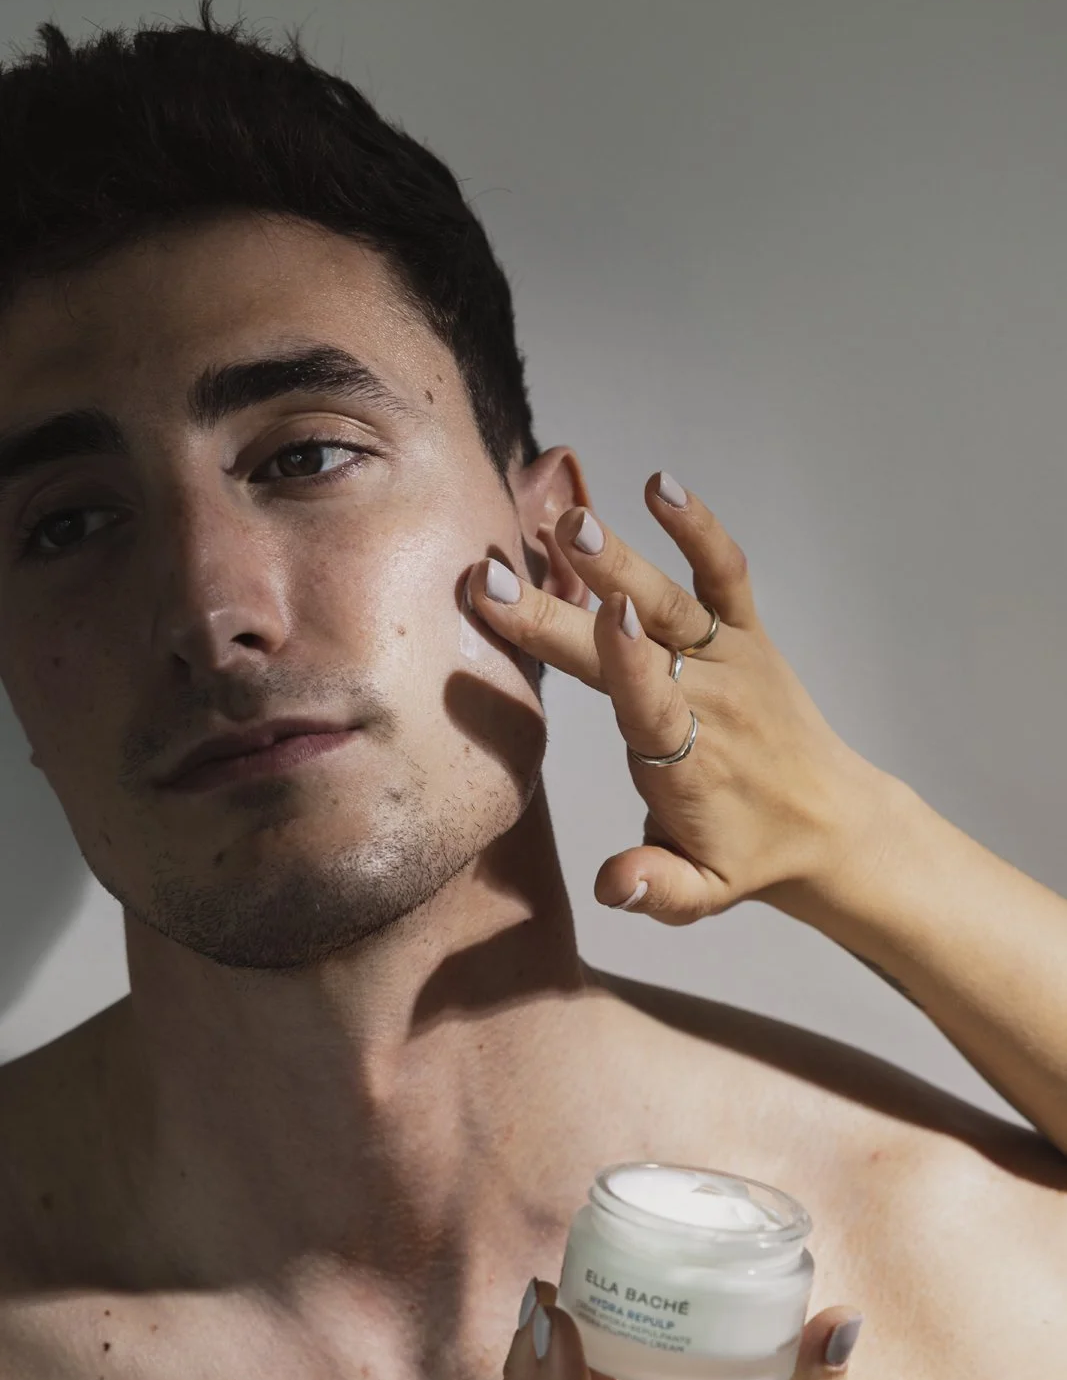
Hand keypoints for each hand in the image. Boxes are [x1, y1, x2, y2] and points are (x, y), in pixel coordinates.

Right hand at [465, 473, 894, 923]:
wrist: (830, 822)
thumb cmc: (744, 855)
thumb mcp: (700, 895)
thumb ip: (656, 889)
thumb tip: (612, 887)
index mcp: (686, 764)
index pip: (654, 707)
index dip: (630, 665)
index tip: (603, 621)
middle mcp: (708, 702)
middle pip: (633, 650)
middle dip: (564, 615)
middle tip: (499, 578)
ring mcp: (730, 661)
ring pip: (671, 602)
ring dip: (619, 561)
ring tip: (572, 522)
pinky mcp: (746, 635)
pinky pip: (725, 574)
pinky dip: (698, 528)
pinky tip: (660, 484)